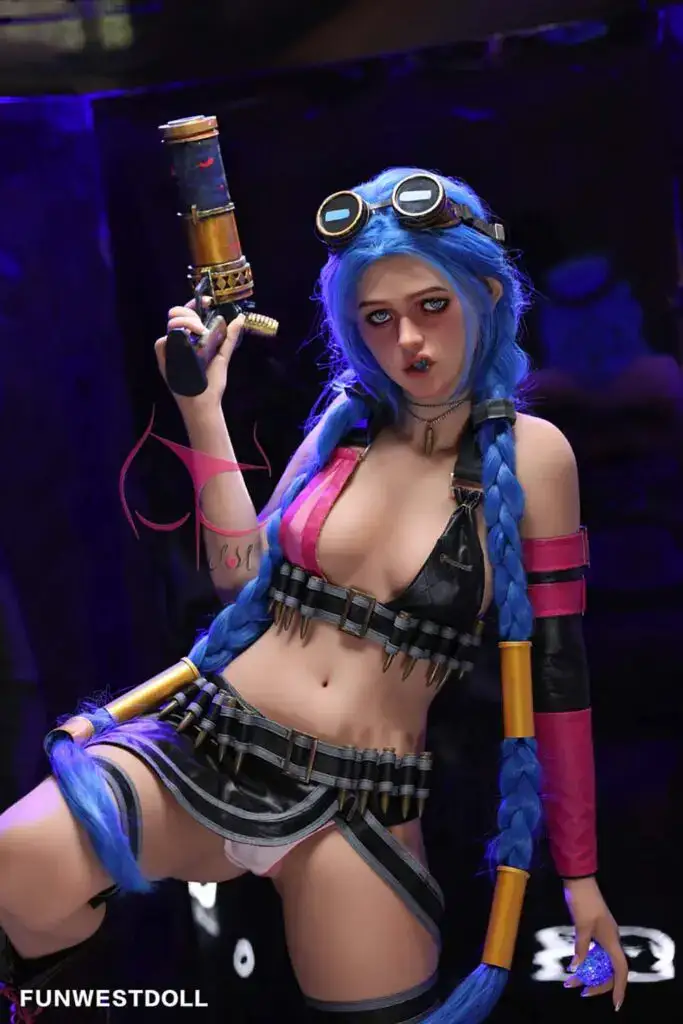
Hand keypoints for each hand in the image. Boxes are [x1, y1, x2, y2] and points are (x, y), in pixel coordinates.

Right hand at [154, 298, 244, 411]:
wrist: (204, 404)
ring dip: (184, 323)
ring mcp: (171, 351)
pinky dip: (171, 338)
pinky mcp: (164, 360)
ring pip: (170, 326)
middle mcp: (180, 342)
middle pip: (177, 316)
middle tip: (202, 324)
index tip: (208, 301)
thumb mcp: (223, 358)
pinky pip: (161, 342)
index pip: (190, 315)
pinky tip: (186, 341)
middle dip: (188, 313)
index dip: (196, 305)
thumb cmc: (212, 384)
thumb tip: (240, 319)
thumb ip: (229, 338)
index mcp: (192, 339)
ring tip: (199, 331)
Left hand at [563, 877, 627, 1010]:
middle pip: (611, 969)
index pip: (620, 969)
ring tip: (573, 981)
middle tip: (580, 990)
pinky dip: (588, 961)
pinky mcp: (596, 930)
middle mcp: (611, 939)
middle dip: (598, 983)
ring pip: (602, 961)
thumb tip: (576, 968)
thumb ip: (581, 947)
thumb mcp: (581, 925)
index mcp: (612, 940)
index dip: (619, 987)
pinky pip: (596, 953)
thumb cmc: (583, 901)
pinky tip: (578, 966)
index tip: (615, 1004)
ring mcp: (604, 935)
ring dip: (590, 972)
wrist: (580, 881)